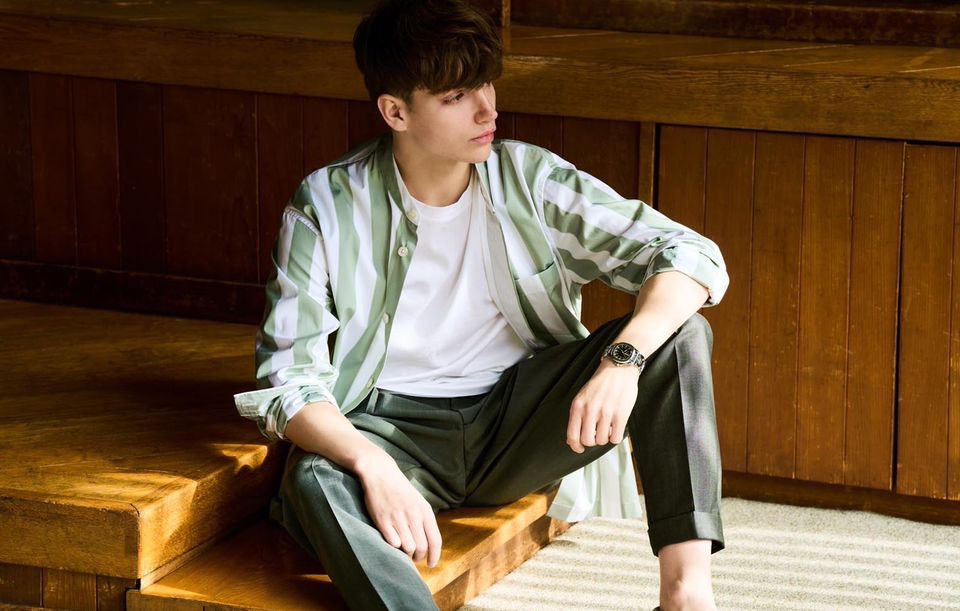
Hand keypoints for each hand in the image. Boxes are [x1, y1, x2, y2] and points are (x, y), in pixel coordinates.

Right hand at [355, 452, 441, 567]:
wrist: (381, 474)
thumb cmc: (400, 489)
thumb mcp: (418, 501)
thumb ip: (424, 520)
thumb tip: (428, 543)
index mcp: (425, 511)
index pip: (435, 540)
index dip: (434, 556)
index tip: (431, 564)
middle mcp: (414, 516)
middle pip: (422, 547)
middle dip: (419, 557)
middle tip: (415, 558)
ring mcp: (399, 519)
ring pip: (408, 548)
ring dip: (406, 553)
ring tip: (403, 550)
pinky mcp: (383, 521)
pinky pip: (393, 543)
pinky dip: (394, 547)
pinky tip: (392, 541)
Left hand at [567, 359, 639, 452]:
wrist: (618, 369)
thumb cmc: (600, 384)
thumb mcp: (582, 397)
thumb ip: (576, 417)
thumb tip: (571, 440)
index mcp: (578, 406)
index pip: (572, 435)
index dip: (575, 446)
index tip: (579, 449)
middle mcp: (590, 410)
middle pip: (588, 441)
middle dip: (593, 441)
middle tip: (597, 433)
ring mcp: (606, 413)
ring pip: (602, 440)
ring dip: (605, 437)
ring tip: (608, 426)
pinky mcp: (621, 414)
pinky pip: (616, 438)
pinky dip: (616, 436)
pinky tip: (616, 427)